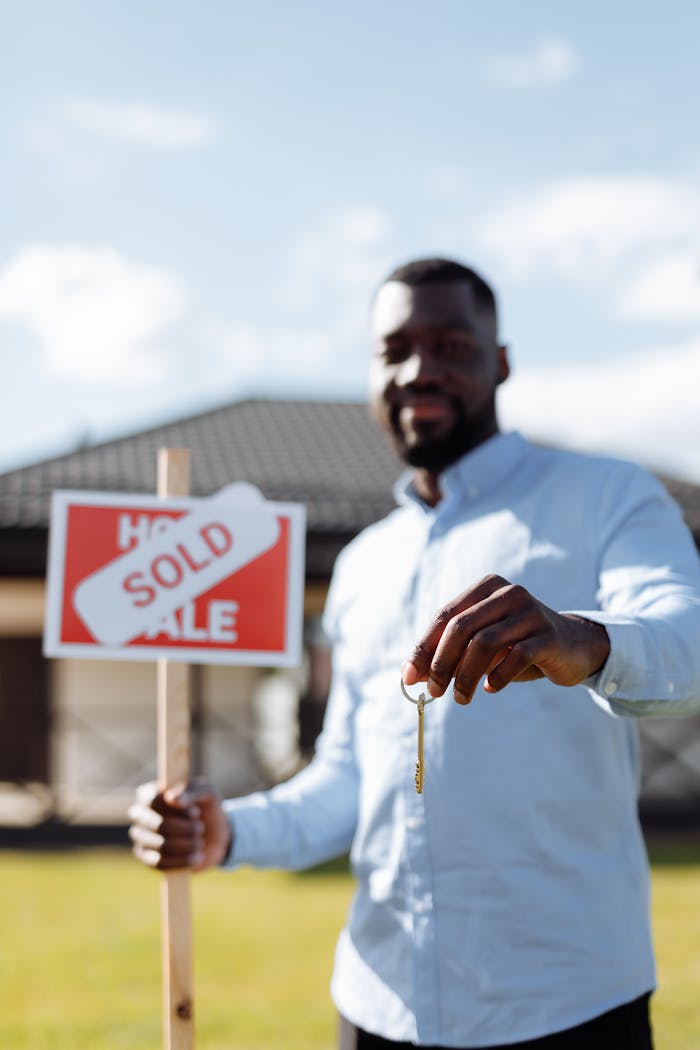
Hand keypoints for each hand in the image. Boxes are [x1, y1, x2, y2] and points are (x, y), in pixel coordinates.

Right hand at [128, 780, 231, 871]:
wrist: (212, 834)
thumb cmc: (205, 807)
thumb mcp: (206, 794)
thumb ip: (191, 792)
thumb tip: (173, 798)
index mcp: (150, 793)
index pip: (153, 801)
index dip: (177, 809)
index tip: (196, 812)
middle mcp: (140, 815)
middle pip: (159, 826)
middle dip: (186, 829)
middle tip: (201, 828)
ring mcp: (141, 837)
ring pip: (161, 846)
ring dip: (187, 845)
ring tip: (200, 842)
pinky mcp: (146, 858)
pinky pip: (160, 863)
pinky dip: (182, 861)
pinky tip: (197, 857)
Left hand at [402, 574, 609, 704]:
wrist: (573, 647)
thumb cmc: (518, 646)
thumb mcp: (483, 644)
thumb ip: (451, 653)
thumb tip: (412, 675)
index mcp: (486, 588)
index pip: (445, 616)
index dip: (424, 648)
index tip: (410, 677)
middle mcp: (508, 593)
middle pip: (461, 628)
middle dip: (441, 663)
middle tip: (435, 692)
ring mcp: (530, 611)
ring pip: (484, 643)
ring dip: (466, 676)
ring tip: (461, 698)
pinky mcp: (549, 634)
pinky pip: (516, 657)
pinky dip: (497, 677)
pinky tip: (490, 688)